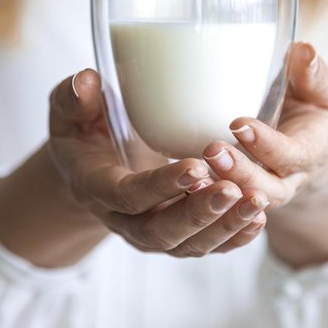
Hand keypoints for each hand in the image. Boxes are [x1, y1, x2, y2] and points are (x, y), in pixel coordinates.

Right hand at [0, 69, 270, 267]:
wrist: (90, 163)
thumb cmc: (83, 128)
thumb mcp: (69, 109)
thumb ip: (74, 97)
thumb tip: (87, 82)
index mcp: (94, 185)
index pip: (127, 195)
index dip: (160, 186)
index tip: (196, 167)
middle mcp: (122, 219)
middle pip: (160, 232)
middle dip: (198, 214)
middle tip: (231, 190)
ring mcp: (151, 230)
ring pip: (187, 244)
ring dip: (224, 227)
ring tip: (255, 204)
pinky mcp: (176, 234)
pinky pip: (206, 245)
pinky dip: (234, 237)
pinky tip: (258, 219)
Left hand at [201, 42, 327, 267]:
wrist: (308, 147)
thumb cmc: (313, 110)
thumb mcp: (323, 91)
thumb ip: (315, 75)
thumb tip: (303, 50)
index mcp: (310, 153)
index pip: (290, 155)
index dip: (266, 144)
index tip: (239, 124)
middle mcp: (286, 180)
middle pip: (265, 189)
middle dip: (239, 173)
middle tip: (212, 150)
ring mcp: (260, 192)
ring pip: (240, 205)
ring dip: (215, 190)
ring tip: (190, 174)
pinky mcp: (236, 196)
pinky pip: (220, 206)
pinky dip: (200, 198)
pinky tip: (178, 185)